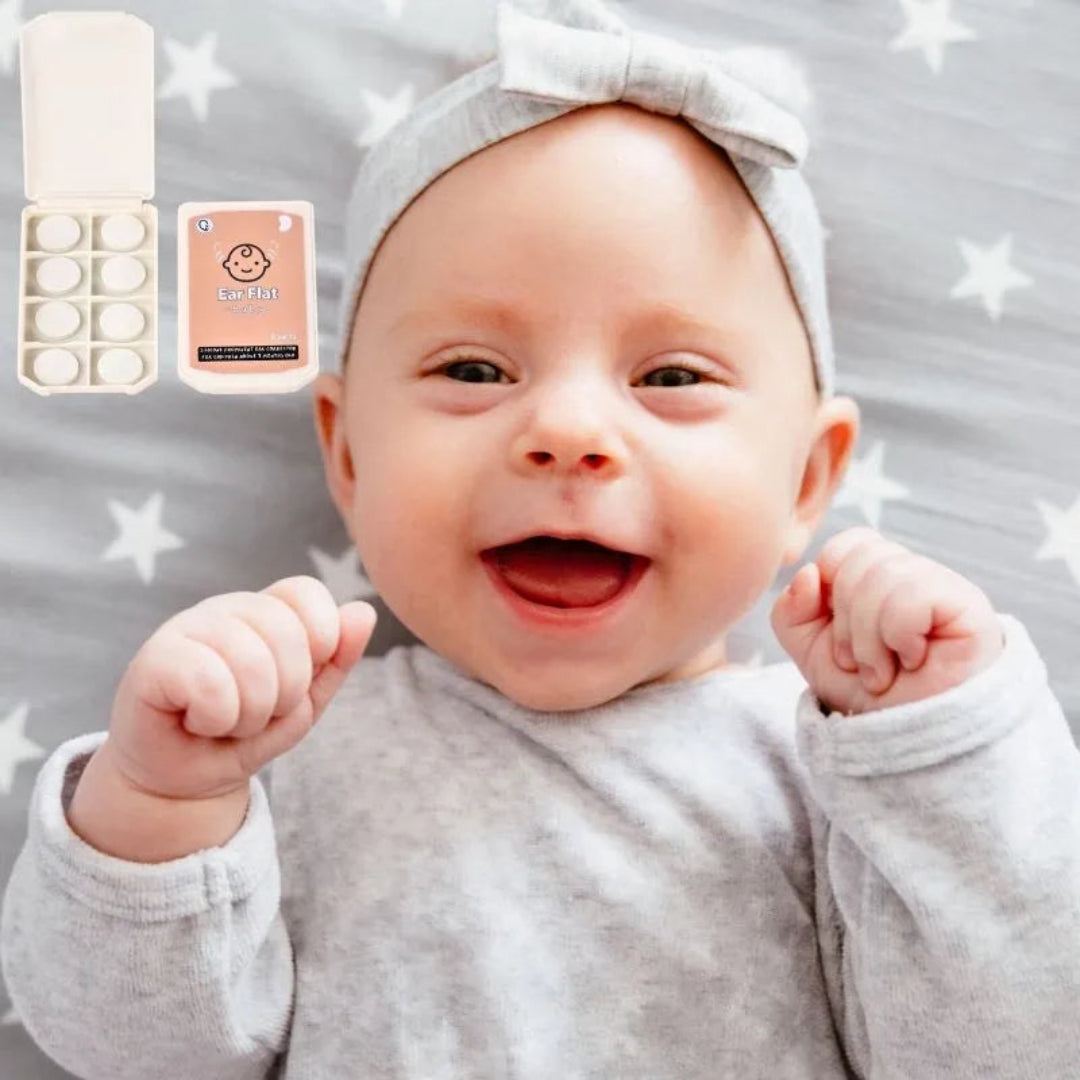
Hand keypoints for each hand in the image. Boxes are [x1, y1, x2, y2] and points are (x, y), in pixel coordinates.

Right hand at [103, 576, 377, 800]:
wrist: (185, 781)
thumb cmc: (244, 734)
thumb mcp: (303, 703)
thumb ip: (337, 659)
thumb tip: (364, 611)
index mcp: (265, 611)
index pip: (306, 592)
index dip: (320, 639)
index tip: (303, 682)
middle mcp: (226, 608)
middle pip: (288, 633)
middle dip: (287, 694)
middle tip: (257, 714)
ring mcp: (187, 627)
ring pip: (252, 662)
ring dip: (250, 714)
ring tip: (228, 721)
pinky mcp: (154, 658)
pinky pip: (211, 684)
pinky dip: (217, 719)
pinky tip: (199, 722)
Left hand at [770, 526, 1003, 715]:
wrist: (908, 742)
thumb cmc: (868, 693)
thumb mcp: (811, 652)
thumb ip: (792, 612)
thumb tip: (807, 573)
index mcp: (881, 574)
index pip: (850, 543)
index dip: (830, 581)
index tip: (836, 632)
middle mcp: (915, 572)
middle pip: (859, 559)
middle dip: (846, 622)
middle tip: (859, 663)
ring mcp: (945, 586)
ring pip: (882, 577)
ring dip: (869, 639)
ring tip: (883, 672)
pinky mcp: (969, 606)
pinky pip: (912, 596)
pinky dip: (898, 637)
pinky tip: (913, 662)